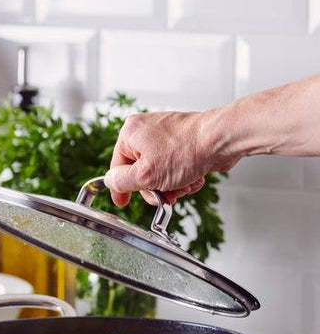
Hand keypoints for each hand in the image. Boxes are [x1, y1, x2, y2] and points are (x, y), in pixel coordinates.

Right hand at [104, 111, 237, 206]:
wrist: (222, 139)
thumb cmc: (188, 150)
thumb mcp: (146, 175)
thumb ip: (122, 181)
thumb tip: (111, 182)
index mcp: (130, 134)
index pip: (117, 167)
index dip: (120, 188)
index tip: (122, 202)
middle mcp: (145, 131)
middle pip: (140, 171)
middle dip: (155, 187)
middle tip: (166, 193)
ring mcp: (165, 135)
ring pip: (160, 171)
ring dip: (172, 184)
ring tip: (184, 183)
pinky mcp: (182, 141)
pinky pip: (175, 166)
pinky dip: (184, 176)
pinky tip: (194, 176)